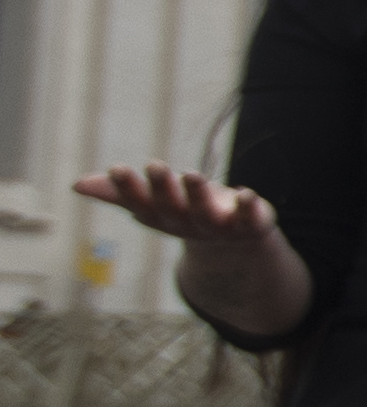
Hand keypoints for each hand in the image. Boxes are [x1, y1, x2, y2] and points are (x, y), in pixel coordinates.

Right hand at [76, 161, 299, 331]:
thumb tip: (76, 184)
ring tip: (192, 174)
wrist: (233, 240)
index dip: (129, 189)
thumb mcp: (153, 201)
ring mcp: (217, 227)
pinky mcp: (249, 224)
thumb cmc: (185, 210)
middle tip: (154, 165)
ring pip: (206, 213)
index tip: (117, 168)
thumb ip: (120, 192)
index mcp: (161, 216)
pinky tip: (246, 193)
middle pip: (171, 208)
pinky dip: (249, 207)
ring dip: (199, 195)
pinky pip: (249, 218)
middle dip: (162, 188)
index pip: (140, 203)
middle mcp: (186, 223)